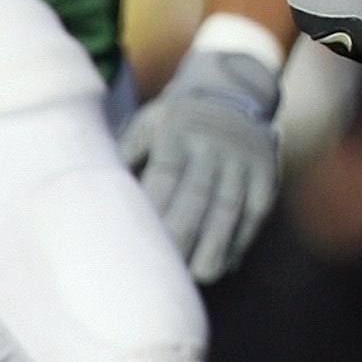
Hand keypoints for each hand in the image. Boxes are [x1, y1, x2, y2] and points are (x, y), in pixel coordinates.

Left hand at [120, 42, 283, 282]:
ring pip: (230, 207)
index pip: (165, 176)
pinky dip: (242, 238)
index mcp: (177, 131)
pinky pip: (256, 209)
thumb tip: (95, 186)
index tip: (140, 244)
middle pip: (198, 196)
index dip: (154, 211)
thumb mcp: (149, 122)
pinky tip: (228, 262)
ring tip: (201, 276)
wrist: (233, 86)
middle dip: (183, 235)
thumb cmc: (176, 118)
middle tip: (168, 273)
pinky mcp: (267, 170)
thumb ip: (126, 152)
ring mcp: (243, 158)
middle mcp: (212, 144)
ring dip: (216, 244)